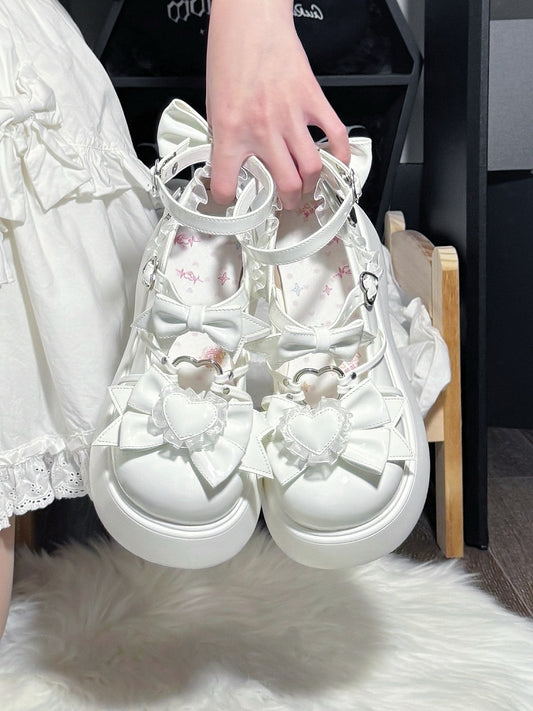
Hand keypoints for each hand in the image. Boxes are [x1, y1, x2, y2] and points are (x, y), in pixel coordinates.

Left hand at [206, 0, 349, 209]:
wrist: (250, 20)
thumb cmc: (230, 55)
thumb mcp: (213, 105)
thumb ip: (224, 138)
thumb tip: (233, 164)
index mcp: (230, 131)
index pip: (227, 184)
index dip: (227, 199)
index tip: (231, 201)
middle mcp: (261, 129)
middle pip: (285, 185)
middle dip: (288, 202)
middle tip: (286, 202)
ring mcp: (290, 116)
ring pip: (311, 169)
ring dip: (311, 185)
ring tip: (306, 186)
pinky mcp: (312, 100)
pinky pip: (335, 136)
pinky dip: (340, 156)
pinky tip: (337, 165)